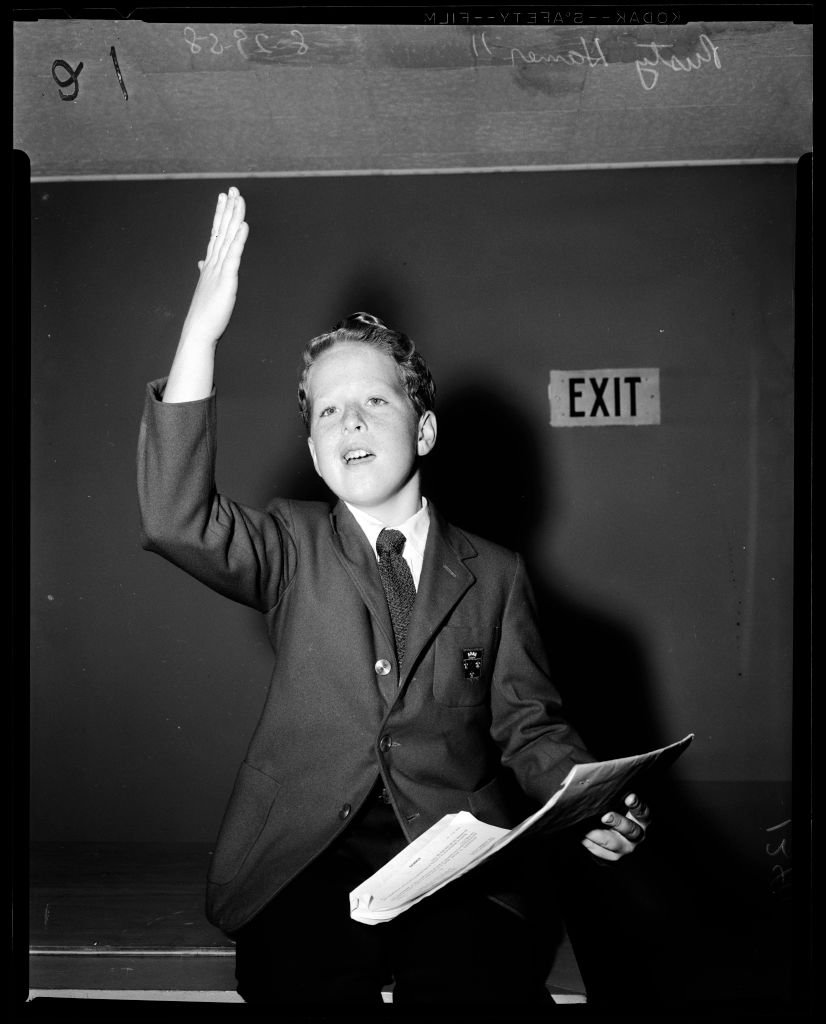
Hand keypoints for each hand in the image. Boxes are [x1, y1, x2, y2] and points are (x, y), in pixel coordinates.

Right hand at [180, 187, 248, 347]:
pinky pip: (234, 256)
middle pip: (222, 230)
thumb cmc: (204, 311)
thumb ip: (206, 271)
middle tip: (232, 189)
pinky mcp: (227, 280)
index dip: (220, 214)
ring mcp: (219, 269)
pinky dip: (239, 240)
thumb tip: (201, 262)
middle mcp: (214, 262)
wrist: (199, 329)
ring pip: (227, 238)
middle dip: (228, 209)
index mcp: (211, 263)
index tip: (223, 198)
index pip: (216, 233)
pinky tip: (244, 226)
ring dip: (234, 218)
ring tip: (238, 200)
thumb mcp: (206, 287)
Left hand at [581, 793, 649, 861]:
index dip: (636, 805)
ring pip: (612, 843)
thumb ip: (618, 798)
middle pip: (629, 830)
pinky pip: (599, 851)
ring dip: (597, 835)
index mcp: (641, 820)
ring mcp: (625, 848)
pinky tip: (579, 835)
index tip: (629, 797)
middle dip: (617, 822)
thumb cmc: (619, 813)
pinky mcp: (612, 857)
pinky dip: (588, 842)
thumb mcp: (623, 806)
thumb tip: (601, 781)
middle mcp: (637, 835)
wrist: (621, 840)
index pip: (642, 812)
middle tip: (605, 817)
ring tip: (585, 829)